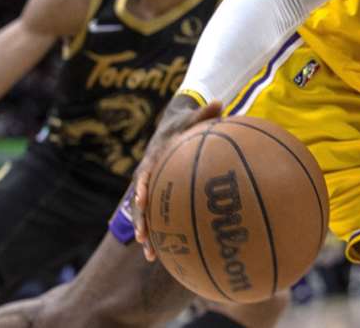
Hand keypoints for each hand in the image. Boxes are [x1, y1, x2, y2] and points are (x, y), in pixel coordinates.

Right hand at [131, 96, 222, 260]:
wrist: (170, 125)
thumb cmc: (184, 122)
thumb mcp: (192, 115)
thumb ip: (205, 112)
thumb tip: (220, 102)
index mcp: (153, 157)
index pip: (144, 173)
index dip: (142, 188)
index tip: (143, 201)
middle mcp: (147, 174)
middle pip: (139, 201)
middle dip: (140, 220)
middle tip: (143, 238)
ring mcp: (150, 186)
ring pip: (144, 213)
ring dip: (146, 233)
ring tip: (150, 256)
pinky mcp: (157, 193)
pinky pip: (156, 213)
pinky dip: (159, 230)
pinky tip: (166, 252)